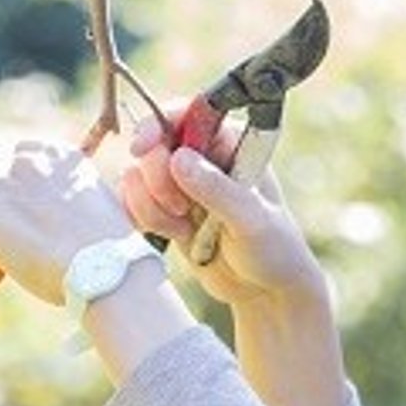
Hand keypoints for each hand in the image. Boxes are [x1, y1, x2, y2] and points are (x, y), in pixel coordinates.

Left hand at [0, 141, 130, 305]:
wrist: (103, 271)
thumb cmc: (113, 256)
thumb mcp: (107, 216)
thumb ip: (87, 209)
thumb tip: (79, 228)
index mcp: (65, 158)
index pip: (32, 157)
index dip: (28, 186)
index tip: (32, 210)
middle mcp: (32, 162)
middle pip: (8, 180)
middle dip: (11, 207)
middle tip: (24, 242)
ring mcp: (4, 185)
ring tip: (8, 259)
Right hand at [119, 113, 327, 313]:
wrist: (265, 291)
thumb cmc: (273, 250)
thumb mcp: (251, 220)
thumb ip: (216, 190)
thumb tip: (178, 158)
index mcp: (232, 143)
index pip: (187, 113)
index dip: (157, 124)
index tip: (142, 148)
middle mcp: (203, 156)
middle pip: (153, 145)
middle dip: (157, 179)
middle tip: (181, 209)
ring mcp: (181, 184)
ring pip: (137, 176)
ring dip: (152, 206)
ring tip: (185, 230)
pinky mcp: (165, 210)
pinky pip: (132, 202)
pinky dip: (142, 220)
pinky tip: (175, 236)